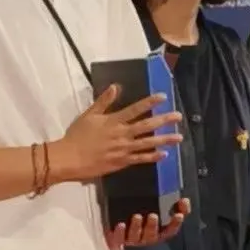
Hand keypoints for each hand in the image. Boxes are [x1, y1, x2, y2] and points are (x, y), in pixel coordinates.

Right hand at [55, 85, 181, 184]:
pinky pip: (141, 159)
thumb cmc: (77, 136)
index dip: (150, 102)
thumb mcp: (89, 115)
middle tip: (178, 116)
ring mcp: (123, 149)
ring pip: (148, 143)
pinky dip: (153, 157)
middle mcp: (122, 134)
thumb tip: (115, 87)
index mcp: (114, 121)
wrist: (70, 159)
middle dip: (164, 120)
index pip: (135, 109)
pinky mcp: (122, 162)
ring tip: (179, 137)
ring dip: (164, 139)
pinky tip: (164, 154)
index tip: (163, 97)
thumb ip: (103, 101)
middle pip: (147, 125)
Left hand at [106, 198, 190, 249]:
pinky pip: (119, 238)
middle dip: (152, 226)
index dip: (175, 223)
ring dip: (137, 227)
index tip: (178, 215)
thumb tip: (184, 200)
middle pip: (152, 234)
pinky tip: (121, 224)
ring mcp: (133, 240)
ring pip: (136, 236)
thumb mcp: (164, 215)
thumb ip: (177, 208)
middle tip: (153, 216)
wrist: (130, 239)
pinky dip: (120, 232)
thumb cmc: (149, 224)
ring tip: (137, 217)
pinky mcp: (120, 239)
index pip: (171, 230)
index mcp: (160, 233)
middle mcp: (147, 238)